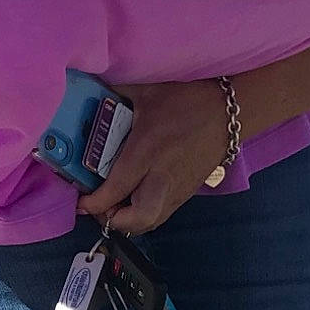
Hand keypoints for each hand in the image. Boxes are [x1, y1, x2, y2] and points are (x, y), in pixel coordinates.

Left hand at [76, 79, 228, 234]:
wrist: (228, 112)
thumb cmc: (188, 100)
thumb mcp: (147, 91)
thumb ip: (115, 92)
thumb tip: (90, 87)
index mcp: (147, 151)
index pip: (117, 189)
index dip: (94, 204)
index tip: (81, 202)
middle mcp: (161, 176)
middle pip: (137, 219)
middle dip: (113, 220)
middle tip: (100, 206)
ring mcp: (177, 188)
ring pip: (151, 222)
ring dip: (129, 221)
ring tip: (115, 204)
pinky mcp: (186, 192)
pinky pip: (162, 214)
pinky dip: (144, 215)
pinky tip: (135, 198)